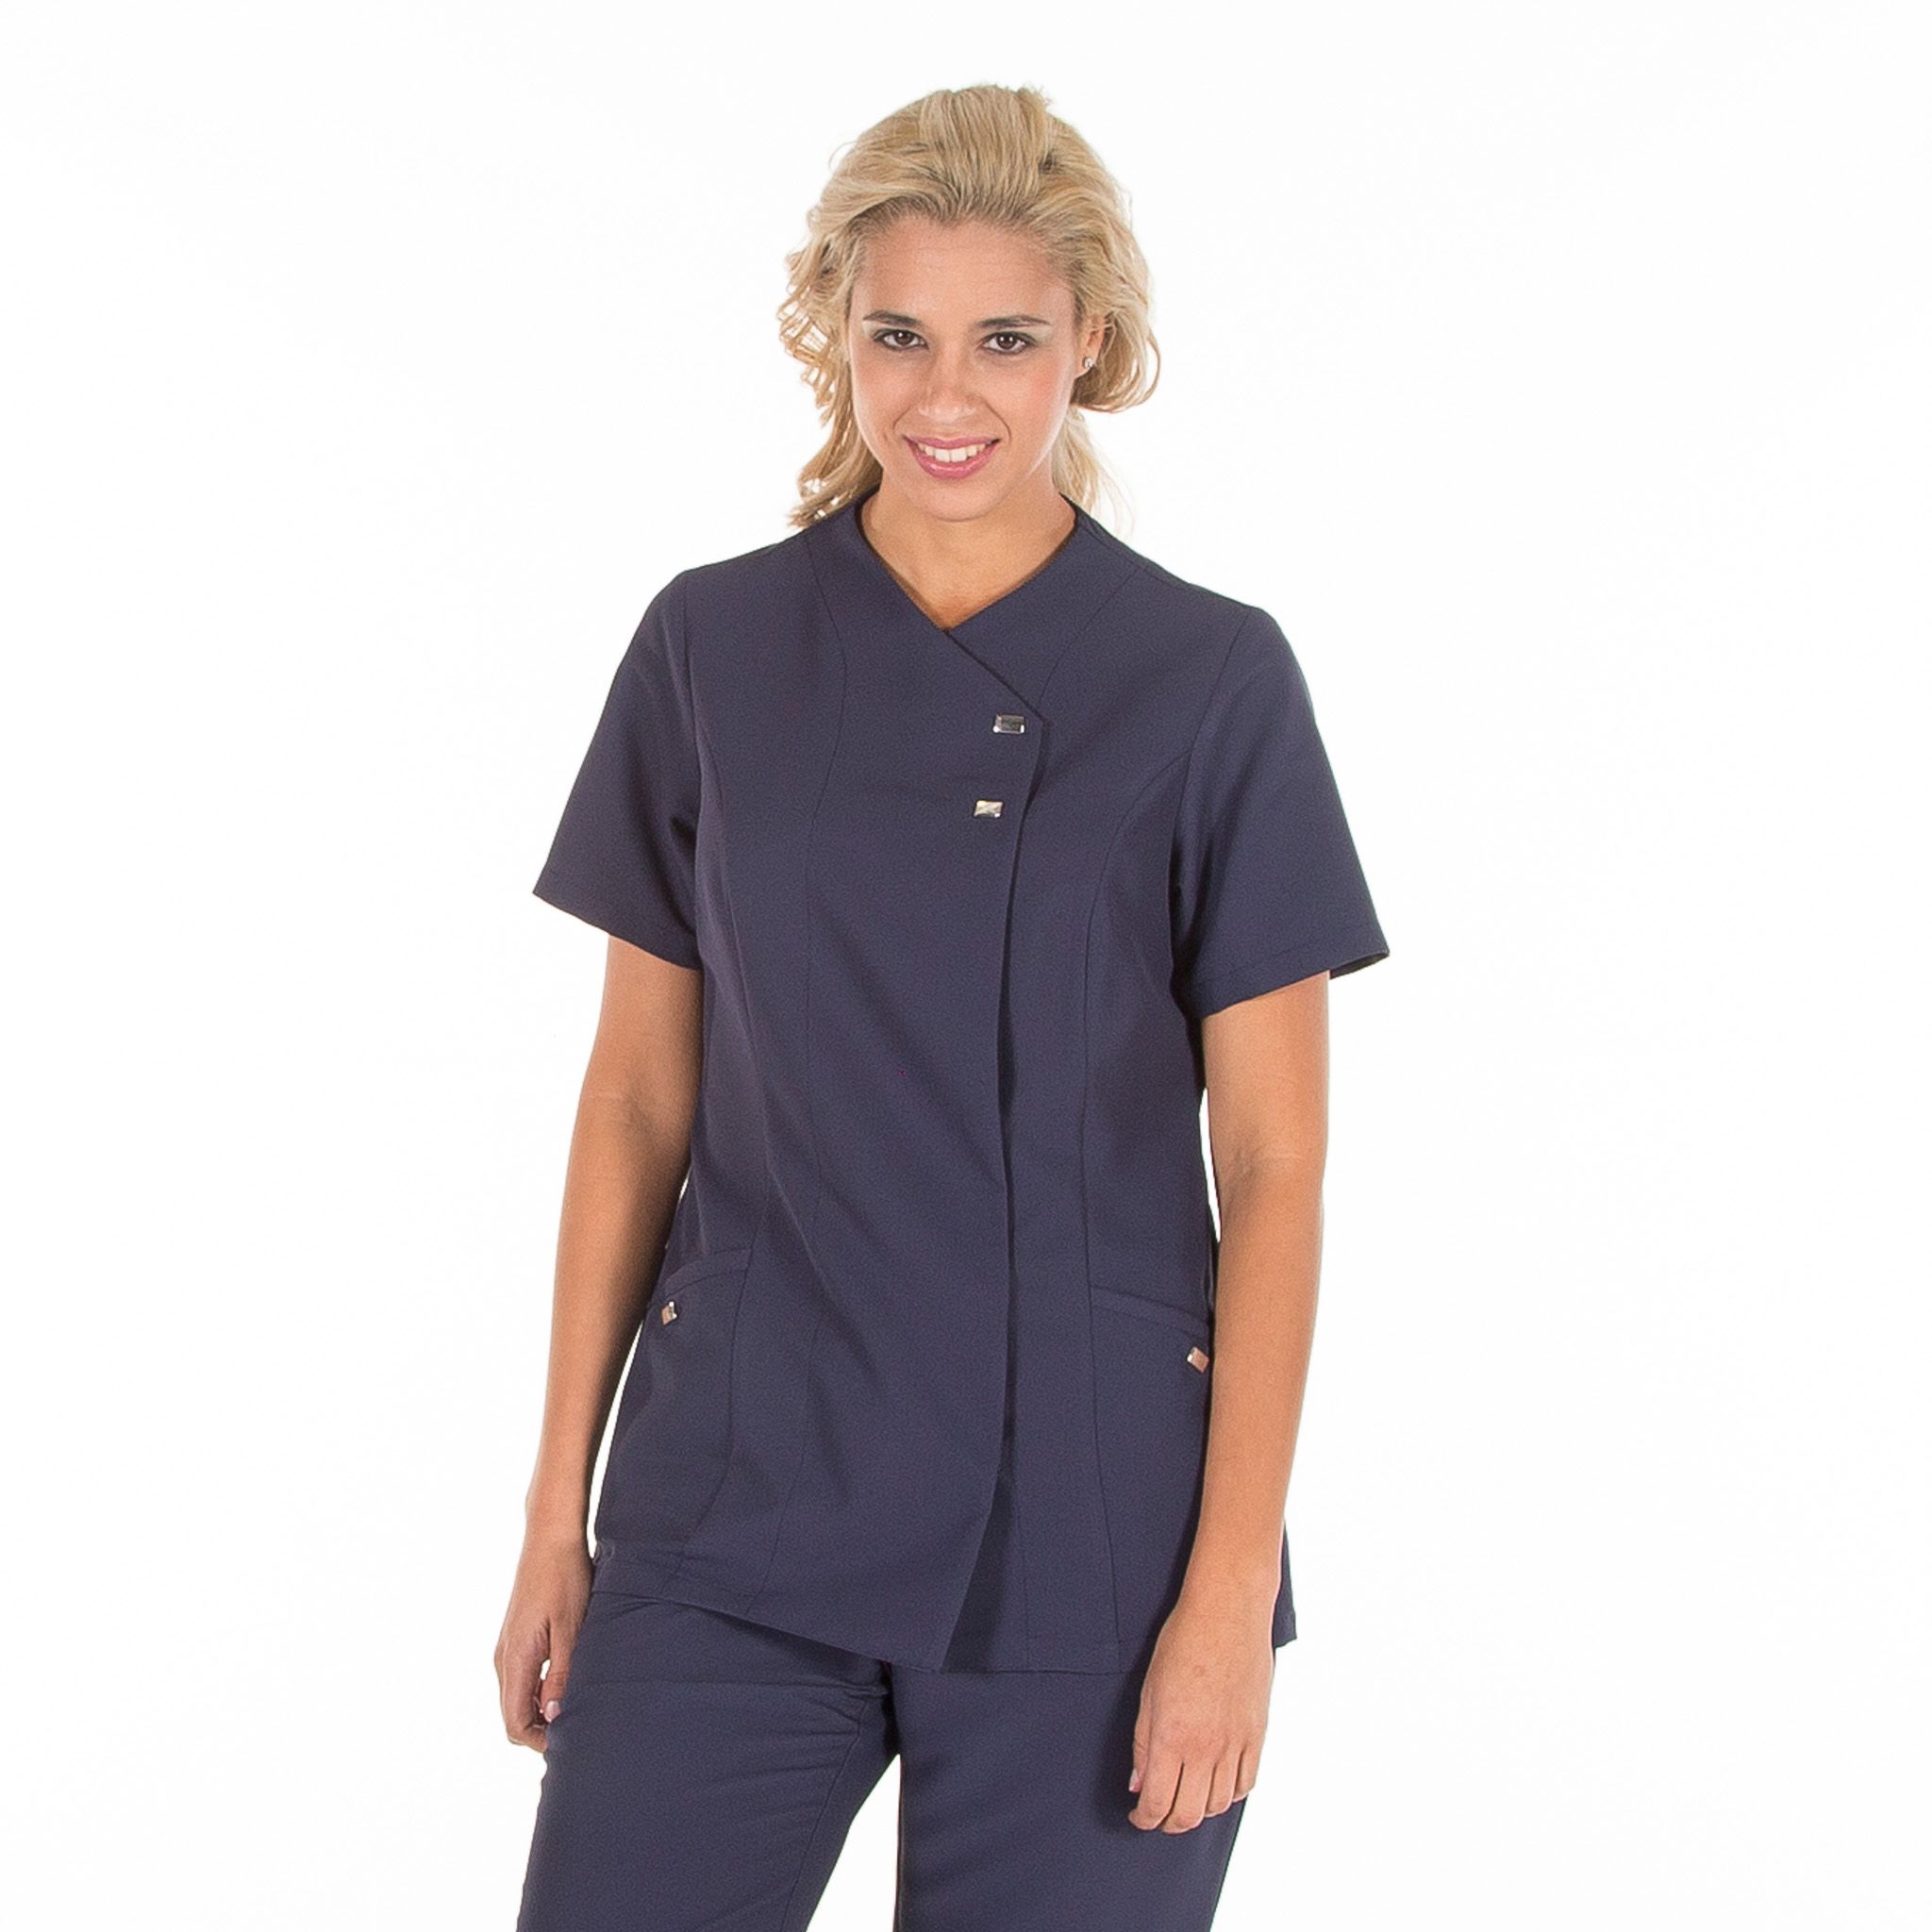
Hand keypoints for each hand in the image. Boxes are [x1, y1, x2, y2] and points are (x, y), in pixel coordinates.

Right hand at [495, 1529, 592, 1753]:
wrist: (550, 1538)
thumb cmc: (564, 1579)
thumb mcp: (572, 1629)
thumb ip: (562, 1675)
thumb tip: (553, 1718)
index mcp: (514, 1660)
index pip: (515, 1724)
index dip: (541, 1741)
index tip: (572, 1741)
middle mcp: (504, 1658)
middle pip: (514, 1716)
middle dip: (542, 1730)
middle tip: (579, 1727)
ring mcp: (508, 1648)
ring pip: (518, 1698)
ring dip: (542, 1710)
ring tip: (579, 1705)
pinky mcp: (517, 1638)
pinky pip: (523, 1679)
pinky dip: (541, 1691)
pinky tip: (569, 1681)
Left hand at [1127, 1591, 1275, 1831]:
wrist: (1227, 1613)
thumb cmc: (1182, 1643)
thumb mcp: (1149, 1691)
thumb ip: (1143, 1743)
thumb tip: (1139, 1785)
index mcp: (1173, 1736)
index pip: (1157, 1803)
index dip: (1144, 1819)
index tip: (1138, 1817)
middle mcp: (1206, 1747)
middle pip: (1189, 1814)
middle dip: (1169, 1823)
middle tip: (1159, 1814)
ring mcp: (1236, 1743)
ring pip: (1220, 1804)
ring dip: (1200, 1810)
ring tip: (1186, 1798)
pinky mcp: (1257, 1734)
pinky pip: (1247, 1783)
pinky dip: (1230, 1794)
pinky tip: (1217, 1785)